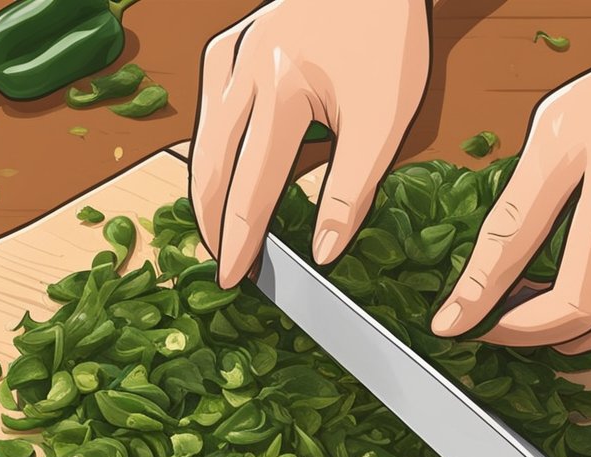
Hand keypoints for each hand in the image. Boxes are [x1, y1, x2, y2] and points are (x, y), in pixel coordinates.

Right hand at [190, 0, 431, 288]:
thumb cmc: (388, 42)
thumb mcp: (385, 123)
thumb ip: (350, 192)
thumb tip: (324, 253)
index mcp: (279, 90)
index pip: (250, 188)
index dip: (240, 241)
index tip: (234, 281)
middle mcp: (239, 70)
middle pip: (209, 169)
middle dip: (212, 224)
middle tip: (223, 265)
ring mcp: (226, 53)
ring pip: (201, 141)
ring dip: (208, 191)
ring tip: (221, 233)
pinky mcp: (225, 45)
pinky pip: (208, 111)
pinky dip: (213, 151)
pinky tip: (226, 176)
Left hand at [430, 0, 590, 353]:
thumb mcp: (557, 129)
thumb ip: (521, 197)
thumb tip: (482, 273)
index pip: (521, 242)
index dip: (479, 295)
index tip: (450, 325)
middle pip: (585, 300)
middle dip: (531, 331)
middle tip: (503, 330)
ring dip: (586, 340)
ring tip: (553, 331)